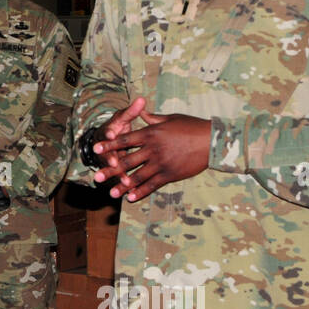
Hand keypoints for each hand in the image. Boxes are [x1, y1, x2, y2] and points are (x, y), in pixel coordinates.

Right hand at [89, 98, 147, 186]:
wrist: (105, 140)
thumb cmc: (117, 127)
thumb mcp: (123, 118)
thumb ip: (132, 111)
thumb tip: (141, 100)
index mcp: (108, 132)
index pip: (107, 132)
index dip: (109, 133)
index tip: (111, 133)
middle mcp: (105, 148)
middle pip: (105, 154)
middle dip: (108, 159)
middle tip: (112, 163)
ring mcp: (108, 160)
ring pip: (112, 169)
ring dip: (116, 176)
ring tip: (124, 183)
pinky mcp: (113, 171)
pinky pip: (119, 179)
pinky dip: (123, 185)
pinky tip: (130, 193)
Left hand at [95, 111, 211, 201]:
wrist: (212, 140)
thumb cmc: (192, 126)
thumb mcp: (170, 118)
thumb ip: (152, 118)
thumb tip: (140, 111)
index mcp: (151, 133)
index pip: (124, 139)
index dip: (109, 144)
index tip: (96, 148)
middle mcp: (153, 149)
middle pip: (126, 160)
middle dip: (110, 170)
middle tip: (96, 177)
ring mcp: (161, 163)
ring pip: (137, 176)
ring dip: (122, 186)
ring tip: (111, 193)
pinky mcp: (170, 174)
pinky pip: (152, 185)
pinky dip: (141, 192)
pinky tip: (131, 198)